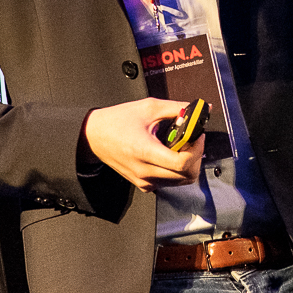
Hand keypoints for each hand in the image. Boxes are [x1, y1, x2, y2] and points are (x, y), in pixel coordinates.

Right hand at [81, 98, 204, 191]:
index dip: (197, 149)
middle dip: (196, 156)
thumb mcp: (148, 107)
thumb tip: (198, 109)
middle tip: (192, 140)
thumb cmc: (117, 121)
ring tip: (181, 146)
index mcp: (145, 151)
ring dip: (187, 164)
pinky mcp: (143, 184)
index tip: (197, 136)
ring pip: (181, 182)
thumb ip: (176, 108)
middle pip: (186, 175)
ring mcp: (144, 181)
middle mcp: (144, 171)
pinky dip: (176, 171)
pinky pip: (169, 183)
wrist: (93, 136)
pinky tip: (170, 155)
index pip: (182, 163)